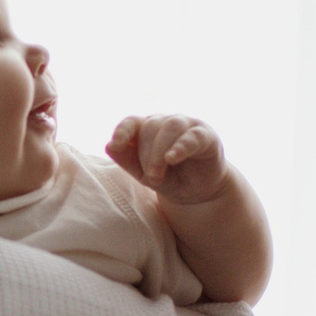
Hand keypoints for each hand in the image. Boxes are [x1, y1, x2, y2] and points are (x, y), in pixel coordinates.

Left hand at [106, 114, 229, 206]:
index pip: (131, 122)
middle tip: (150, 179)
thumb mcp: (145, 174)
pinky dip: (180, 147)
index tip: (115, 146)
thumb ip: (127, 160)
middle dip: (146, 155)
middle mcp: (166, 122)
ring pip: (170, 127)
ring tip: (157, 176)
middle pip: (150, 127)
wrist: (198, 193)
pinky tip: (172, 158)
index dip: (122, 131)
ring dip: (159, 152)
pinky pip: (192, 136)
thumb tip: (109, 146)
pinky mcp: (206, 136)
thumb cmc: (170, 179)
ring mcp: (187, 126)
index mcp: (148, 129)